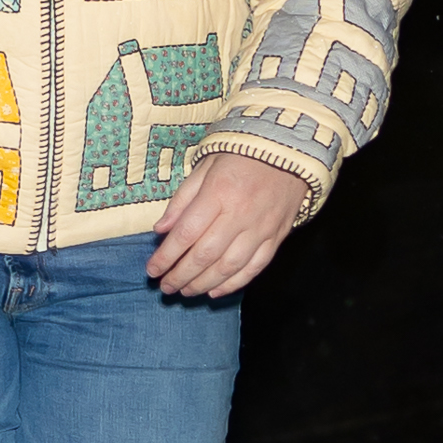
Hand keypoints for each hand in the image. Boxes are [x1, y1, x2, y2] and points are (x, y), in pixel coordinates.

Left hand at [147, 153, 309, 298]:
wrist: (290, 151)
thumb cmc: (241, 155)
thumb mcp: (205, 166)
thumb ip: (182, 200)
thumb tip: (160, 230)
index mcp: (218, 193)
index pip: (186, 233)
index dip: (166, 256)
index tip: (152, 270)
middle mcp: (240, 215)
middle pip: (205, 255)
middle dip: (181, 276)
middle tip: (165, 287)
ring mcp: (261, 228)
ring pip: (229, 266)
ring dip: (203, 284)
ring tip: (186, 292)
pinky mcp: (276, 237)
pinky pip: (254, 267)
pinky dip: (234, 283)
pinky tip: (215, 291)